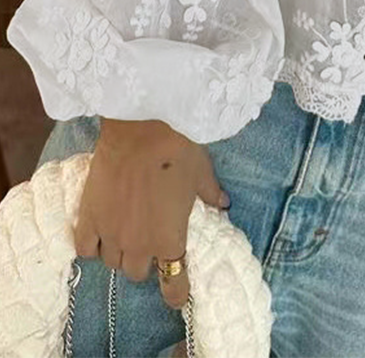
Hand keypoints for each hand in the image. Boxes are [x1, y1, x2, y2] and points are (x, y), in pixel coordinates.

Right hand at [73, 118, 230, 310]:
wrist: (142, 127)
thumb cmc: (178, 150)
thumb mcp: (202, 173)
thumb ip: (210, 195)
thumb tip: (222, 204)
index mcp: (170, 239)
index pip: (173, 283)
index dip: (176, 292)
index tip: (178, 293)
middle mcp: (139, 244)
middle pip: (137, 273)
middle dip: (145, 262)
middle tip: (150, 241)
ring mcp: (111, 233)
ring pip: (111, 262)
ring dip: (120, 252)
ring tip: (125, 233)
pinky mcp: (89, 217)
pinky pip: (85, 248)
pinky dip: (92, 246)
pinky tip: (99, 234)